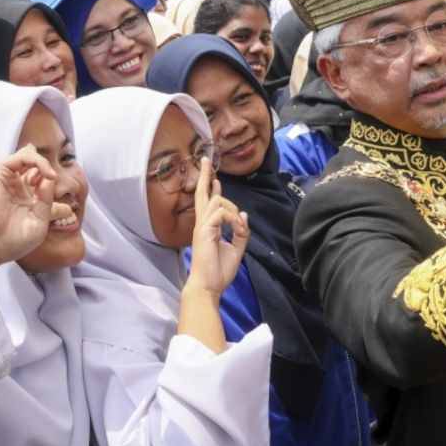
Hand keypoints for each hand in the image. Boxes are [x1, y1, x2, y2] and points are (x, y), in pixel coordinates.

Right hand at [0, 145, 60, 274]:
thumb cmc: (11, 239)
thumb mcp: (39, 221)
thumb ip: (48, 199)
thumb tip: (52, 180)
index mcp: (25, 203)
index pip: (43, 187)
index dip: (55, 191)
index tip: (66, 210)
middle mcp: (16, 189)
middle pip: (36, 169)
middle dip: (48, 172)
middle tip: (53, 183)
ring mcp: (7, 179)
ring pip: (30, 158)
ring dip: (44, 165)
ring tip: (52, 177)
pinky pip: (24, 156)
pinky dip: (39, 161)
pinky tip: (48, 175)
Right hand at [188, 157, 249, 294]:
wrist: (208, 286)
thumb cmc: (219, 271)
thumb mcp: (236, 249)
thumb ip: (240, 232)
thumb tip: (243, 215)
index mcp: (208, 228)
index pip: (209, 203)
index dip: (213, 189)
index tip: (216, 178)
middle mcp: (202, 224)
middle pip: (202, 194)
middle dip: (205, 176)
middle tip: (206, 160)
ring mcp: (202, 226)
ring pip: (218, 201)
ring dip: (233, 210)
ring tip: (238, 228)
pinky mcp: (205, 230)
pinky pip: (222, 213)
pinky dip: (233, 219)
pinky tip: (237, 230)